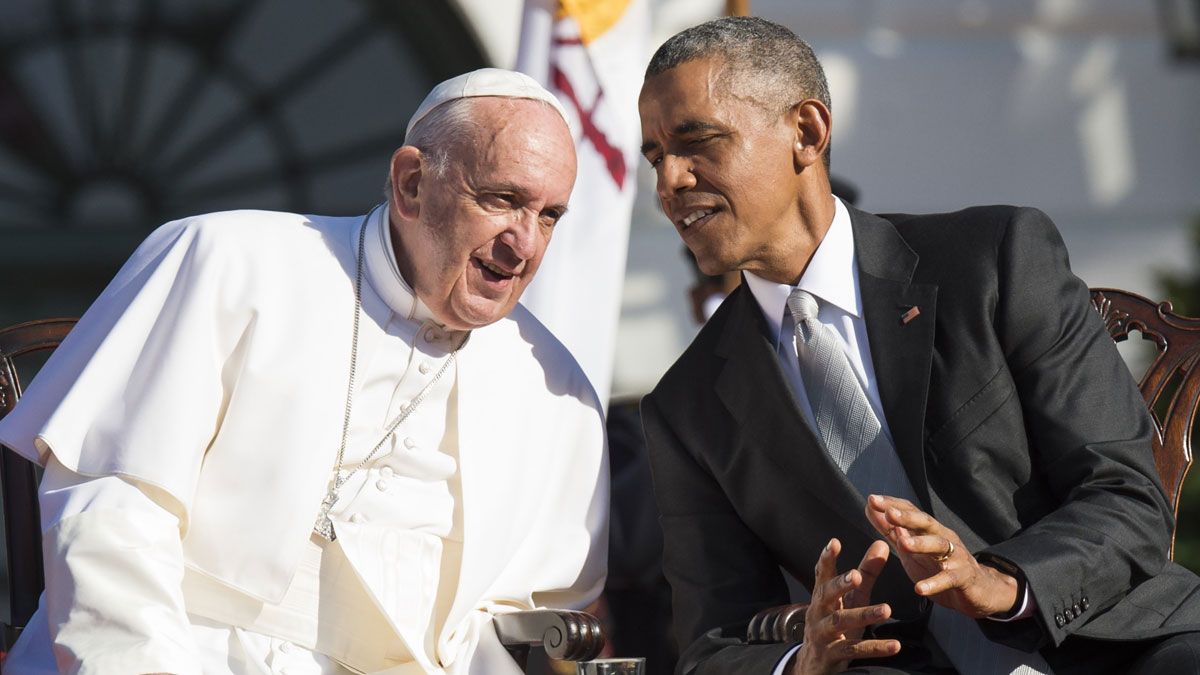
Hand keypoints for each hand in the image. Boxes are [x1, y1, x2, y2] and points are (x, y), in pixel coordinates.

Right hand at [788, 538, 899, 674]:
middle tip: (857, 575)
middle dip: (841, 584)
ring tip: (886, 609)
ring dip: (863, 615)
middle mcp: (818, 613)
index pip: (822, 574)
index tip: (834, 542)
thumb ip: (867, 573)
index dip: (827, 558)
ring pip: (841, 622)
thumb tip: (881, 544)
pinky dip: (875, 648)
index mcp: (822, 597)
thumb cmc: (835, 625)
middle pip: (827, 595)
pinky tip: (894, 645)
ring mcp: (823, 635)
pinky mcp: (833, 655)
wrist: (813, 665)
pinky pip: (854, 650)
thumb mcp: (850, 599)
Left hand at [865, 495, 1018, 618]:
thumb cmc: (939, 566)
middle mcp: (943, 538)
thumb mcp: (911, 549)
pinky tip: (920, 588)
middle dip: (907, 517)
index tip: (871, 499)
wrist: (978, 590)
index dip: (892, 505)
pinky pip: (949, 579)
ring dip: (921, 543)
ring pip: (940, 545)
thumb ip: (891, 530)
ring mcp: (956, 557)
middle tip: (889, 513)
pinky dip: (934, 583)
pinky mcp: (964, 578)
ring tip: (904, 543)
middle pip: (926, 523)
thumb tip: (870, 509)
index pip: (911, 511)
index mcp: (929, 531)